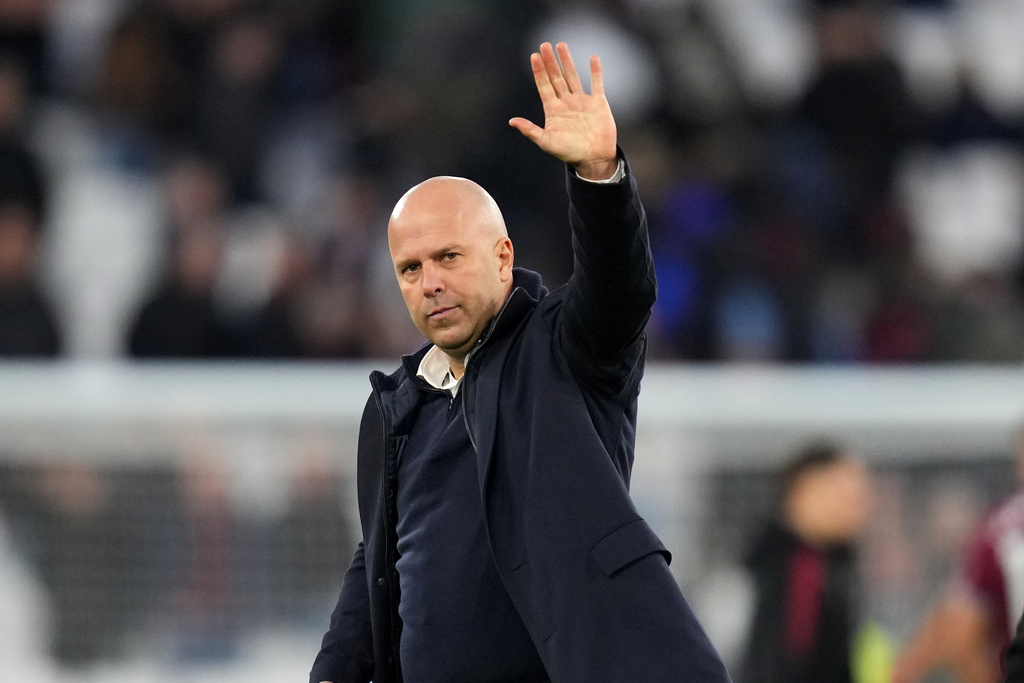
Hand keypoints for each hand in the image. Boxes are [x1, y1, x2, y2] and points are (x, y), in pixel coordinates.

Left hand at [509, 42, 617, 179]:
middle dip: (550, 62)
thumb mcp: (547, 142)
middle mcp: (566, 102)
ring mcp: (582, 101)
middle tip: (544, 45)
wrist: (594, 159)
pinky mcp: (598, 103)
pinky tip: (592, 58)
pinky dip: (595, 72)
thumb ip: (530, 130)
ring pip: (573, 76)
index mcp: (553, 110)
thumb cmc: (569, 153)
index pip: (544, 86)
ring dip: (567, 61)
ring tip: (561, 45)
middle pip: (556, 77)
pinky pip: (596, 84)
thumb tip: (511, 121)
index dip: (539, 71)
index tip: (534, 56)